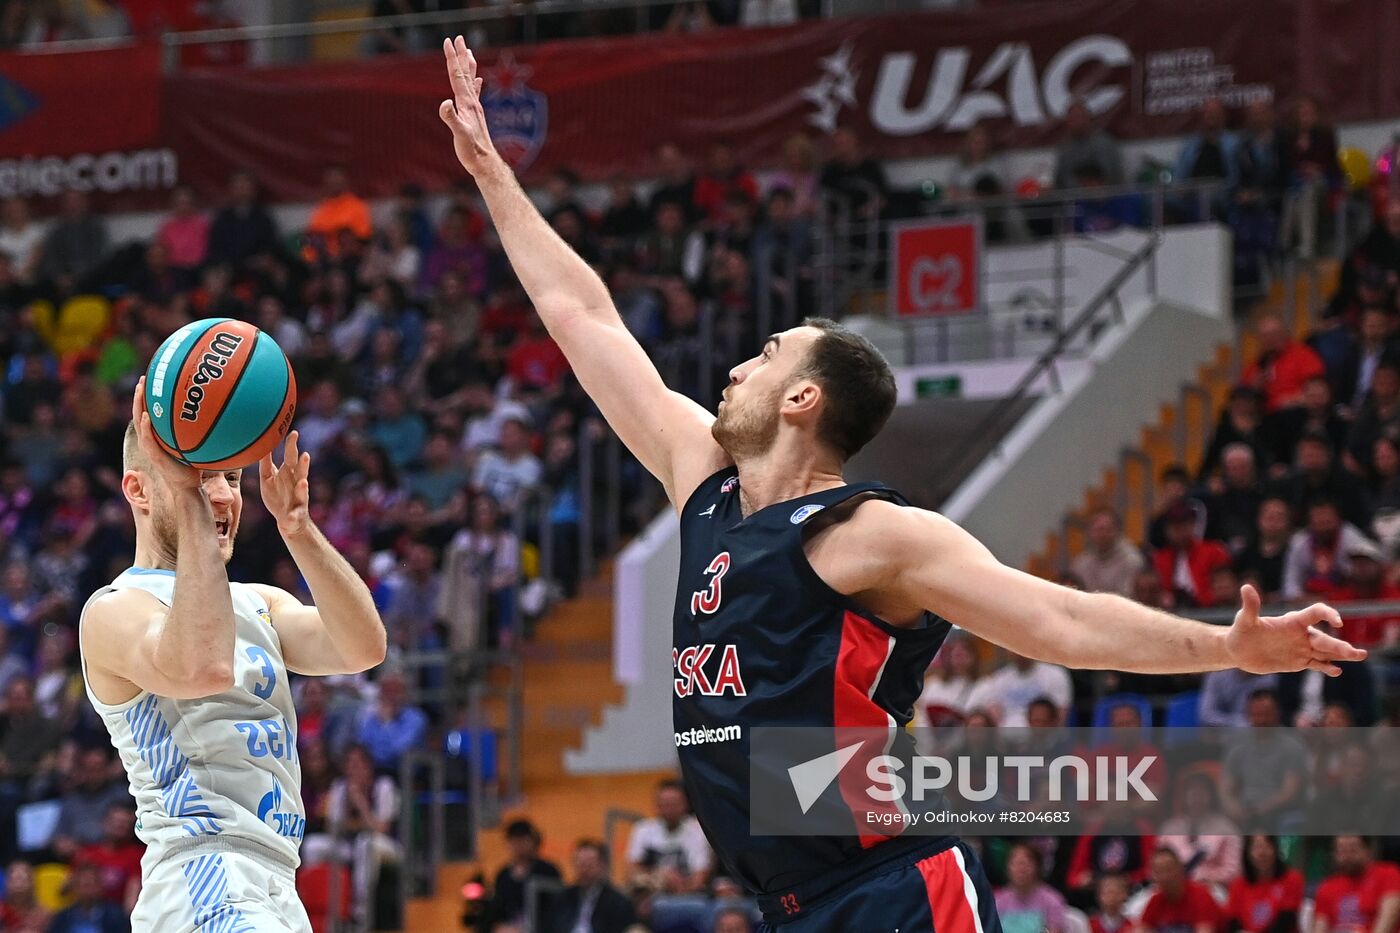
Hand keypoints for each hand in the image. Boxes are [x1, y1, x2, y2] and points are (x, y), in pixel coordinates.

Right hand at [131, 376, 201, 489]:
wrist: (188, 487)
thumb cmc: (193, 466)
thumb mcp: (195, 444)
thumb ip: (198, 430)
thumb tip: (214, 413)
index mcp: (157, 436)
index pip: (149, 412)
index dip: (148, 397)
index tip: (152, 379)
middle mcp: (151, 440)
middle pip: (140, 413)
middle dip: (141, 395)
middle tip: (144, 378)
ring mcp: (151, 448)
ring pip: (140, 423)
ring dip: (139, 406)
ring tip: (141, 391)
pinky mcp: (155, 457)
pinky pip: (148, 440)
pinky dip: (146, 428)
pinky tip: (146, 416)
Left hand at [259, 431, 311, 537]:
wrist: (288, 521)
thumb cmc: (278, 496)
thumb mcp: (268, 478)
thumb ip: (266, 463)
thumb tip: (260, 444)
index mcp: (289, 473)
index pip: (291, 456)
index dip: (292, 445)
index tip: (293, 432)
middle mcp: (296, 483)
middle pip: (299, 470)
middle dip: (302, 462)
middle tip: (304, 454)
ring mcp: (298, 498)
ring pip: (303, 489)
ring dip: (303, 486)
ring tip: (303, 482)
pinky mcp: (296, 513)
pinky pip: (296, 514)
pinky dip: (294, 515)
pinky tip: (292, 515)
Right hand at [439, 36, 498, 176]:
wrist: (486, 163)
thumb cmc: (472, 151)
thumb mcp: (459, 135)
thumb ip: (451, 118)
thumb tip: (444, 103)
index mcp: (466, 103)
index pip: (457, 75)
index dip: (452, 58)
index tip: (448, 41)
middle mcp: (472, 102)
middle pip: (465, 73)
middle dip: (460, 55)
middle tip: (458, 38)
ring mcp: (475, 108)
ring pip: (471, 80)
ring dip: (468, 65)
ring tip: (468, 51)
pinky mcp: (476, 116)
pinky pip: (475, 94)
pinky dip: (475, 83)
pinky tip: (479, 80)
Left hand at [1225, 584, 1365, 675]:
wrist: (1237, 650)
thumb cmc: (1240, 631)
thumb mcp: (1244, 620)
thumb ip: (1250, 606)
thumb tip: (1246, 587)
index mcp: (1292, 621)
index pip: (1315, 613)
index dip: (1327, 615)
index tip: (1337, 622)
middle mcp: (1301, 634)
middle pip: (1325, 638)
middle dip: (1341, 646)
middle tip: (1359, 653)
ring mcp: (1301, 648)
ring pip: (1326, 652)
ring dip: (1343, 654)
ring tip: (1361, 655)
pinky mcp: (1298, 661)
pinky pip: (1316, 664)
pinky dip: (1327, 667)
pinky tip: (1337, 671)